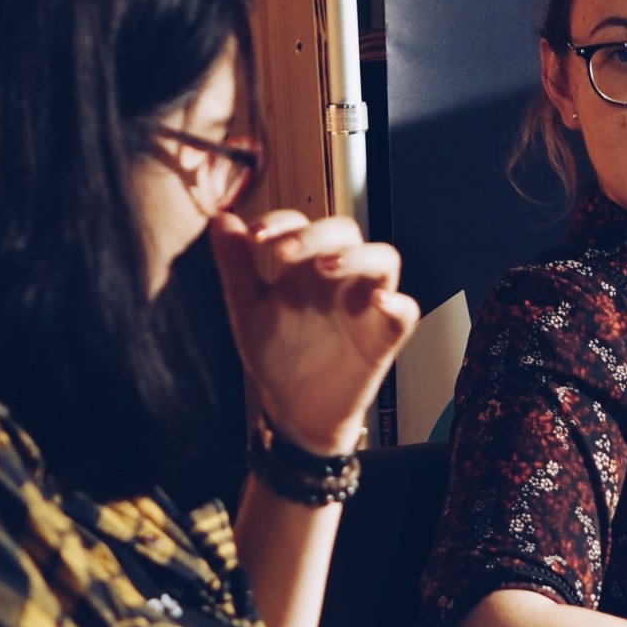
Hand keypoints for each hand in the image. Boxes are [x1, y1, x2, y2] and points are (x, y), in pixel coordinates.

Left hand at [210, 209, 420, 454]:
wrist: (296, 407)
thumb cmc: (277, 356)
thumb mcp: (247, 308)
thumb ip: (236, 264)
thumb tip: (220, 218)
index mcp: (305, 267)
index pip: (303, 224)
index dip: (282, 221)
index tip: (255, 237)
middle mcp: (338, 279)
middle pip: (346, 232)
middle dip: (316, 235)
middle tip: (284, 253)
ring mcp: (365, 304)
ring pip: (383, 259)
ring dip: (358, 256)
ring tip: (326, 267)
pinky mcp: (384, 336)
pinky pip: (406, 312)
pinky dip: (398, 303)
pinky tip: (378, 302)